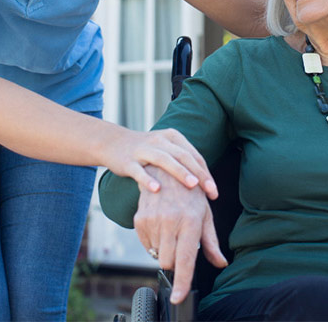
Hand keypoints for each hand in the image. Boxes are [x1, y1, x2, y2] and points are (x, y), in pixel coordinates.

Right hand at [103, 127, 218, 198]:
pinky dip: (148, 179)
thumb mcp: (166, 148)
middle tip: (210, 191)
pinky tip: (157, 190)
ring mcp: (143, 150)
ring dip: (180, 172)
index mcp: (172, 137)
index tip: (214, 191)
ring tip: (193, 185)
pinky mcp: (128, 161)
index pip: (193, 155)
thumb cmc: (146, 151)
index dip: (205, 172)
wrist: (113, 143)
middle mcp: (159, 140)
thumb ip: (183, 160)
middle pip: (183, 156)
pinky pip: (139, 171)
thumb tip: (205, 182)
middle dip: (199, 174)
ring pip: (164, 160)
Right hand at [133, 166, 227, 303]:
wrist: (165, 169)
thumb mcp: (205, 213)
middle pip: (168, 262)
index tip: (179, 297)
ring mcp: (153, 220)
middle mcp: (170, 222)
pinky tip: (160, 225)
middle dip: (174, 261)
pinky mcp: (140, 219)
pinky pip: (145, 244)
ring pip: (156, 254)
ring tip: (171, 229)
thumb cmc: (190, 192)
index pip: (185, 261)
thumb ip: (211, 242)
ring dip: (163, 249)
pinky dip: (153, 241)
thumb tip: (220, 262)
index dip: (182, 283)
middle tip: (180, 244)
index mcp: (190, 222)